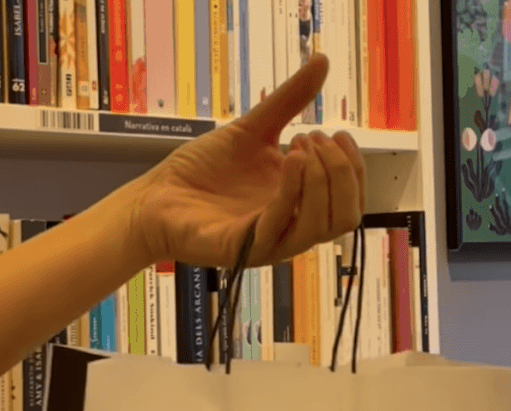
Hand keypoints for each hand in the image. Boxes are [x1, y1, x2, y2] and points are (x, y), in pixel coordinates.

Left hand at [133, 54, 365, 268]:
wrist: (157, 198)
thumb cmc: (202, 171)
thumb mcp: (253, 129)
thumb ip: (289, 101)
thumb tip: (321, 62)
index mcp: (299, 205)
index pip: (351, 200)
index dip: (353, 166)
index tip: (334, 132)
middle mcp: (291, 226)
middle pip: (345, 217)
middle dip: (341, 172)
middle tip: (311, 138)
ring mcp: (270, 240)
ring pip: (321, 227)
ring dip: (321, 182)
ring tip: (299, 147)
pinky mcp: (245, 248)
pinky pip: (279, 227)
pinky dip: (291, 192)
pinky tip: (288, 159)